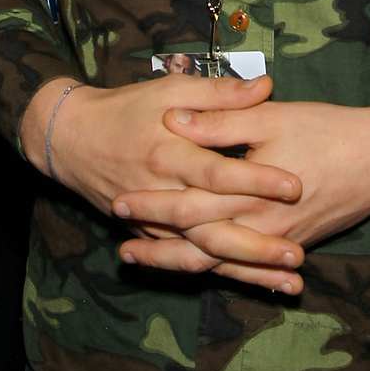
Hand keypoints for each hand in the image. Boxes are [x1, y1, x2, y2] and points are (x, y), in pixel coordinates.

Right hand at [20, 73, 306, 290]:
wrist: (71, 139)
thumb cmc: (126, 108)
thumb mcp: (170, 90)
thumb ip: (218, 93)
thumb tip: (265, 85)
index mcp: (169, 153)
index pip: (217, 173)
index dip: (255, 180)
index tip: (295, 186)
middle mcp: (161, 194)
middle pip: (212, 228)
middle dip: (256, 246)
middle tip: (298, 255)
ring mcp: (153, 223)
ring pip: (203, 255)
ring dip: (247, 271)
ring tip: (289, 282)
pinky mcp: (151, 236)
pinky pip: (188, 263)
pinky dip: (222, 275)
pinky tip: (257, 284)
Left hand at [112, 99, 369, 278]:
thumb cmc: (329, 130)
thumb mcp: (273, 116)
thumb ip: (221, 120)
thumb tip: (174, 119)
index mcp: (251, 191)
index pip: (190, 203)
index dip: (152, 203)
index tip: (118, 197)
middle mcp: (262, 226)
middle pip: (198, 242)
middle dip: (157, 242)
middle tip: (120, 245)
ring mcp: (279, 243)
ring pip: (219, 262)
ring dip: (179, 263)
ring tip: (143, 260)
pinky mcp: (293, 246)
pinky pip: (246, 267)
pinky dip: (219, 271)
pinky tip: (199, 269)